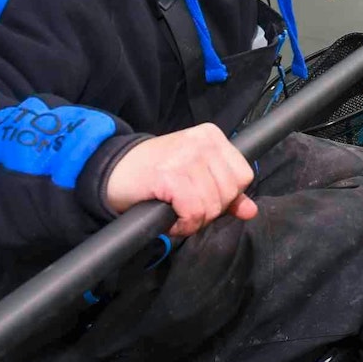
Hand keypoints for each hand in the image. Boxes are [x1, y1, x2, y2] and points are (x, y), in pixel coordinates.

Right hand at [104, 123, 257, 238]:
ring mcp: (186, 157)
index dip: (226, 196)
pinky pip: (193, 212)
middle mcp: (202, 142)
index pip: (243, 175)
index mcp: (212, 137)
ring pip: (212, 206)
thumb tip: (251, 211)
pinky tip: (169, 217)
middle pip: (229, 192)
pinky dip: (182, 224)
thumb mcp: (194, 175)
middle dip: (210, 210)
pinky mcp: (170, 175)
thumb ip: (224, 191)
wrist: (111, 171)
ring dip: (194, 220)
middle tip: (186, 208)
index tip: (204, 198)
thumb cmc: (153, 173)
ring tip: (176, 212)